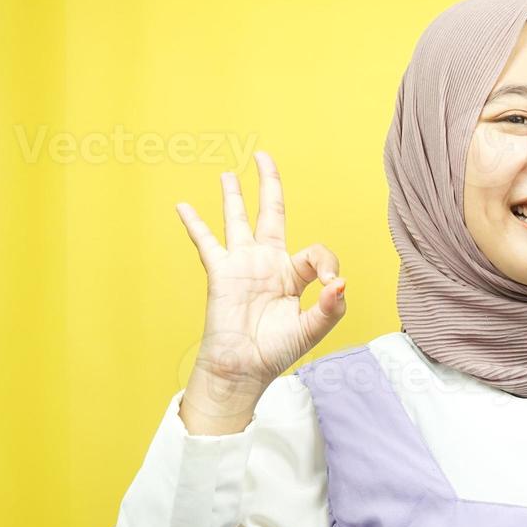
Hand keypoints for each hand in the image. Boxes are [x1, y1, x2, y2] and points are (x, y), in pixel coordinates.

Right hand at [176, 150, 346, 410]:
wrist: (244, 369)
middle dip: (269, 185)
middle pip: (270, 214)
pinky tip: (183, 205)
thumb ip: (330, 308)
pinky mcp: (221, 272)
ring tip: (229, 173)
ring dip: (233, 196)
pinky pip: (206, 242)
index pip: (315, 252)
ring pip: (237, 220)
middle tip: (264, 157)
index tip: (332, 285)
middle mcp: (268, 264)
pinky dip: (194, 224)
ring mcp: (243, 265)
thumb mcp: (311, 330)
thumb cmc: (276, 352)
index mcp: (294, 275)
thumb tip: (342, 283)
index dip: (328, 264)